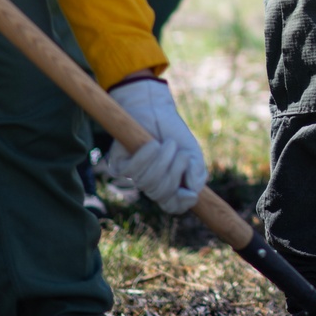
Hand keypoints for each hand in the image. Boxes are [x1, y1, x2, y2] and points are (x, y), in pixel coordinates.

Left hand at [105, 77, 207, 214]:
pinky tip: (152, 143)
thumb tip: (192, 193)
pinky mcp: (118, 166)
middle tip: (180, 152)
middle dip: (175, 171)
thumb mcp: (192, 153)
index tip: (190, 193)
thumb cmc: (173, 133)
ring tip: (168, 143)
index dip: (181, 203)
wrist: (155, 109)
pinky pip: (131, 170)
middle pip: (161, 194)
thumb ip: (197, 174)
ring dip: (162, 159)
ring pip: (147, 182)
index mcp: (169, 185)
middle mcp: (150, 184)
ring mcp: (134, 177)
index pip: (173, 206)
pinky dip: (145, 155)